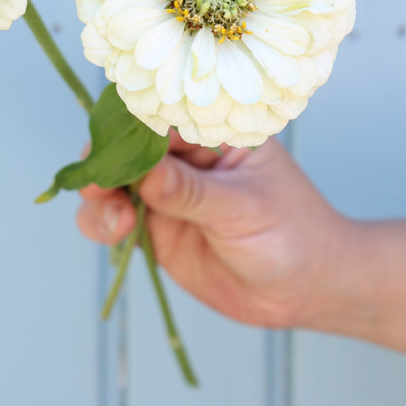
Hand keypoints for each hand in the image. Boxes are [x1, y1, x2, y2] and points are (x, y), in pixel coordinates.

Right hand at [77, 131, 351, 328]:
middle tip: (98, 184)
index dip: (127, 126)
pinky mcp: (154, 228)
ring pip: (111, 183)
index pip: (158, 115)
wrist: (307, 290)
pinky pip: (113, 219)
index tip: (109, 145)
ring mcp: (164, 193)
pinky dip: (102, 222)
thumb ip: (192, 192)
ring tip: (116, 221)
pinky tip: (117, 232)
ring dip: (100, 197)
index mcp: (210, 132)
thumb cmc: (292, 233)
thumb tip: (146, 171)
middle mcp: (181, 157)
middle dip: (105, 162)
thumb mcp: (244, 208)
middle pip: (124, 146)